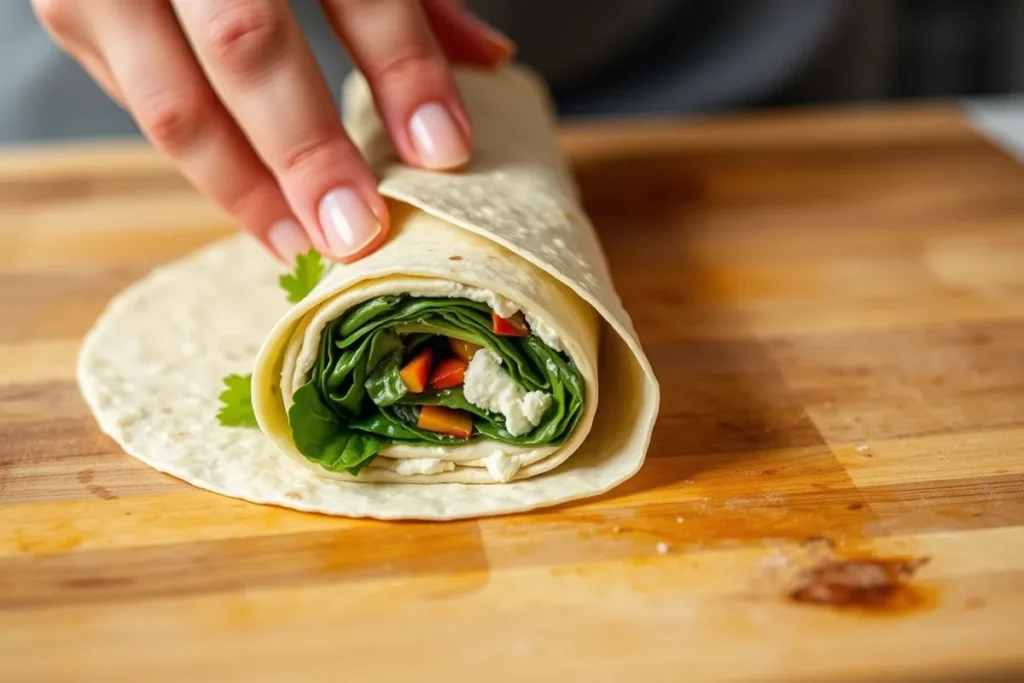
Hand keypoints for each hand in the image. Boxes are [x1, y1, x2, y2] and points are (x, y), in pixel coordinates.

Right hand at [33, 0, 512, 264]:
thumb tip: (489, 61)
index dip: (401, 67)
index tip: (444, 150)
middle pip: (245, 48)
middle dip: (308, 153)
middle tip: (357, 232)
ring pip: (173, 102)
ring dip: (244, 189)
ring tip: (300, 245)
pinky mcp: (71, 9)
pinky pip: (137, 105)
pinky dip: (202, 162)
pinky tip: (253, 204)